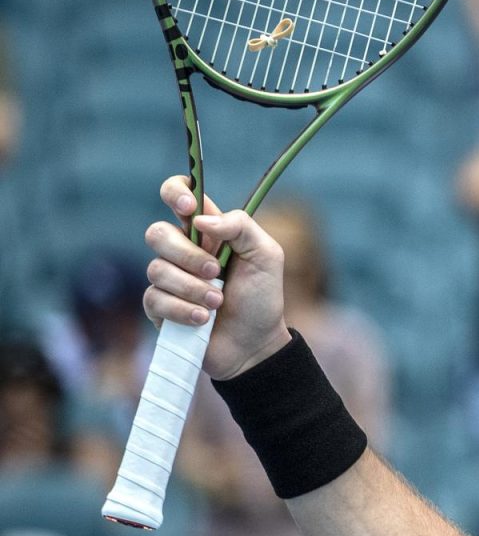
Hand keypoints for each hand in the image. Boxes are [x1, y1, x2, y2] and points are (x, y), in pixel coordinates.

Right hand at [143, 176, 290, 379]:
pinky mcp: (158, 307)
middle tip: (216, 273)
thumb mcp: (266, 256)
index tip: (188, 206)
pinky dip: (183, 309)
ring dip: (192, 289)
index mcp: (207, 230)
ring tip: (217, 303)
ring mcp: (167, 279)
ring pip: (157, 269)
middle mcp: (182, 250)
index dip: (175, 191)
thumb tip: (200, 219)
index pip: (178, 194)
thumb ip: (240, 227)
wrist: (254, 344)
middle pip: (158, 233)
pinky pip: (155, 299)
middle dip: (187, 255)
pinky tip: (203, 319)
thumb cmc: (261, 297)